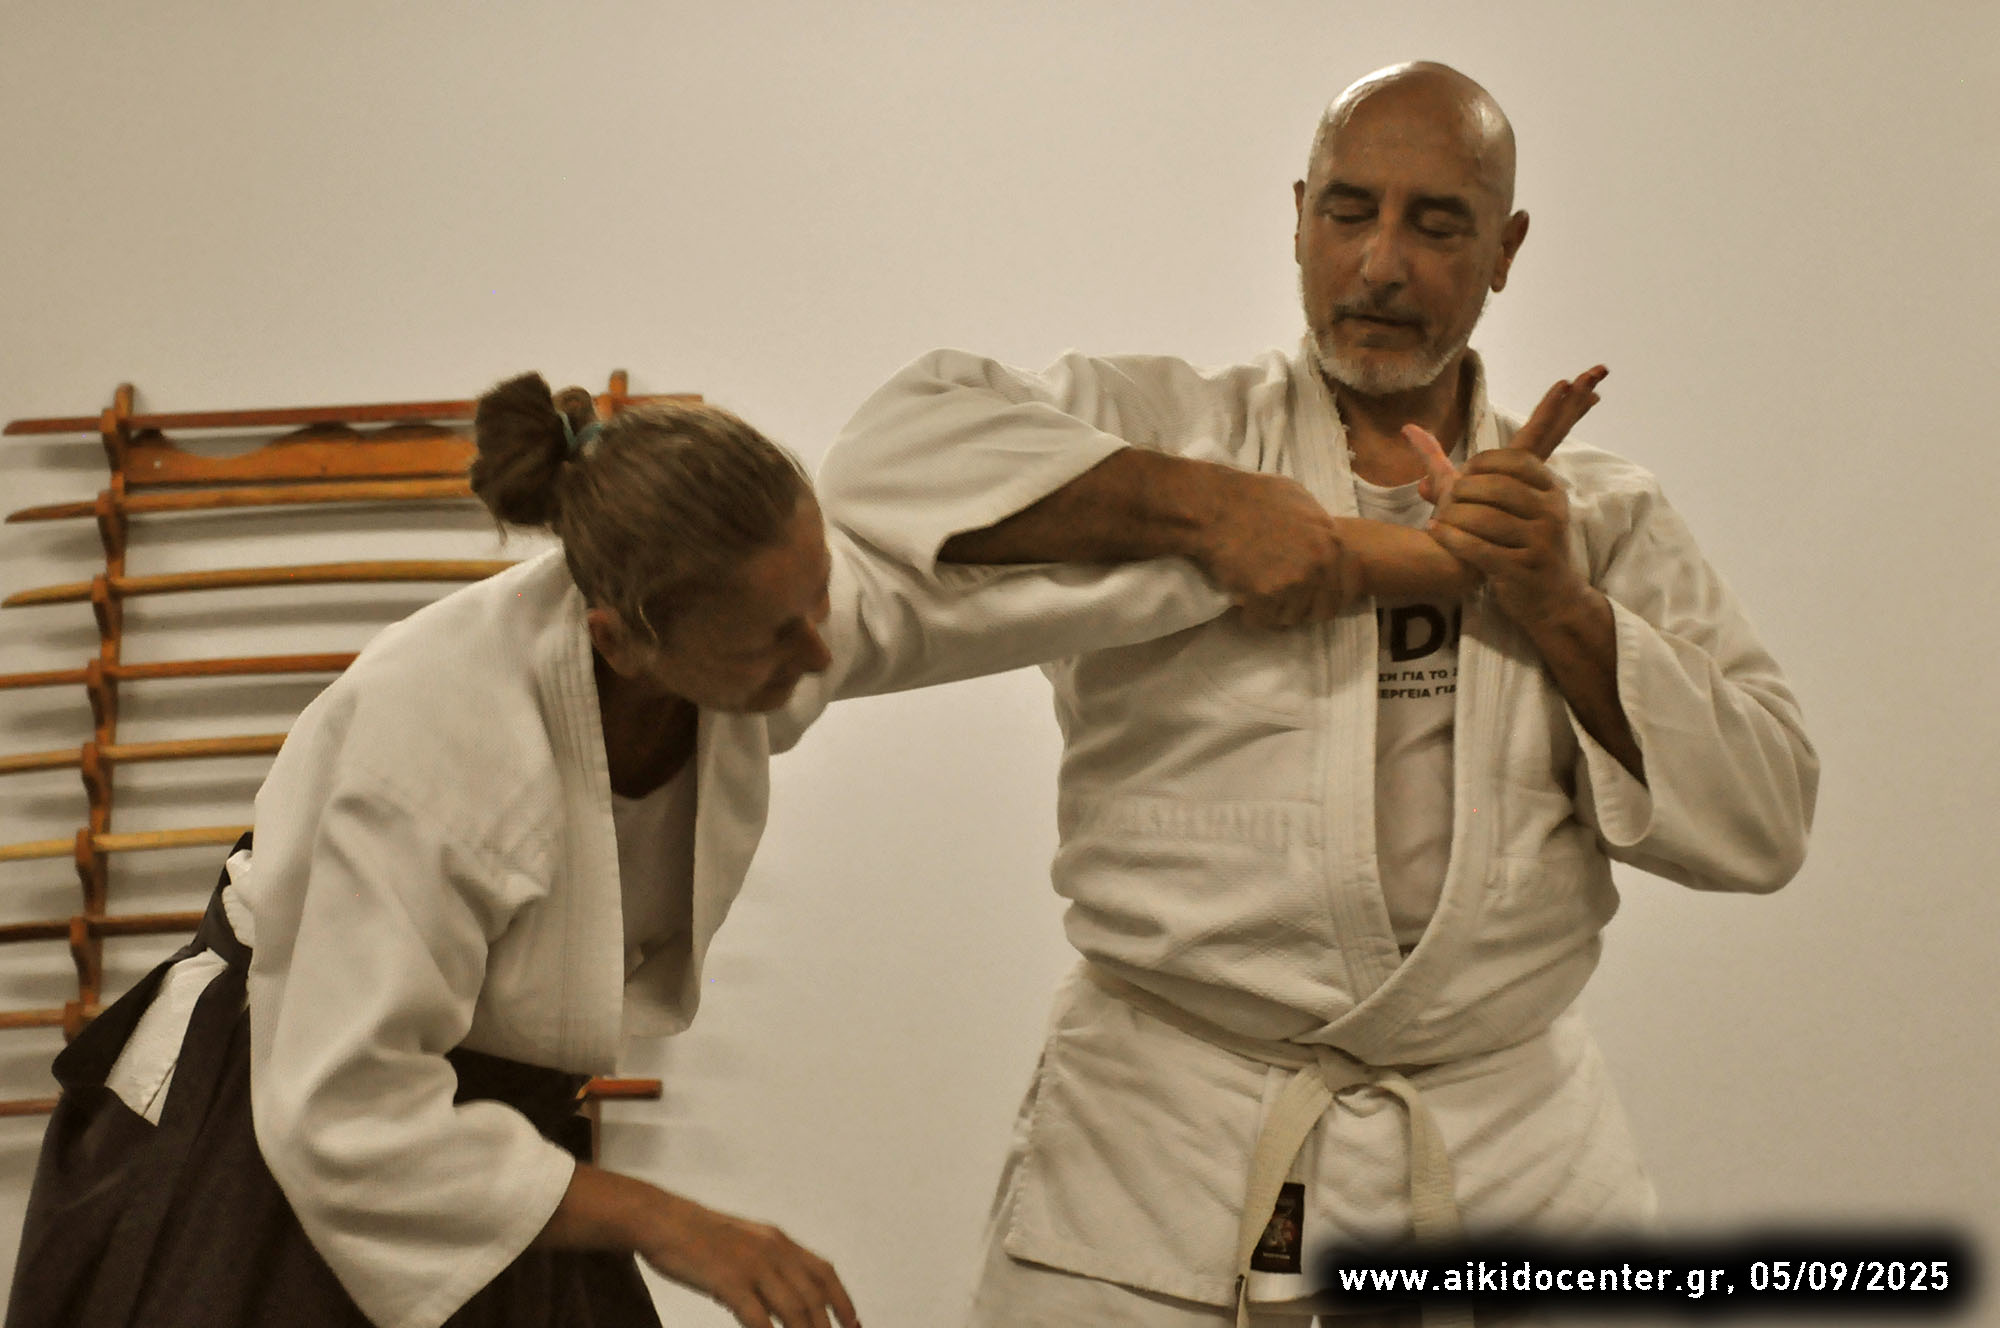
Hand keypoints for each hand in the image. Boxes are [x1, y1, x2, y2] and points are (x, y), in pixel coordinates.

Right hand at [640, 1195, 859, 1327]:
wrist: (661, 1219)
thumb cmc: (696, 1235)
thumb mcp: (744, 1242)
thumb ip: (767, 1263)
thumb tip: (784, 1292)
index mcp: (779, 1241)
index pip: (824, 1273)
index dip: (843, 1301)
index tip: (854, 1324)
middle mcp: (773, 1251)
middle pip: (814, 1298)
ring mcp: (752, 1266)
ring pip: (794, 1311)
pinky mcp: (729, 1281)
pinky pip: (759, 1318)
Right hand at [1197, 468, 1362, 628]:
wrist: (1213, 507)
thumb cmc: (1251, 496)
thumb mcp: (1299, 499)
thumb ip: (1317, 525)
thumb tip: (1321, 541)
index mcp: (1332, 541)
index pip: (1341, 589)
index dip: (1320, 596)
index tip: (1303, 596)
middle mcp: (1319, 562)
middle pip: (1319, 609)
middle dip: (1299, 607)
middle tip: (1277, 599)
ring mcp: (1295, 579)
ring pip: (1291, 616)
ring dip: (1274, 611)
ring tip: (1256, 595)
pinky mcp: (1267, 593)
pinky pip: (1263, 618)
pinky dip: (1250, 613)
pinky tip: (1241, 595)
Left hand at [1401, 367, 1606, 629]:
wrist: (1554, 599)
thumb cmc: (1520, 545)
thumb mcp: (1508, 508)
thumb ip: (1461, 474)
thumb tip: (1410, 431)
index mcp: (1551, 491)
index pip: (1517, 460)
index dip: (1484, 462)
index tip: (1464, 473)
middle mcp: (1551, 513)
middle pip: (1499, 487)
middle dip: (1464, 489)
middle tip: (1448, 498)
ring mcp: (1540, 543)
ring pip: (1487, 519)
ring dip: (1454, 516)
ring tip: (1438, 519)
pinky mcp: (1523, 570)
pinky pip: (1480, 550)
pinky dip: (1452, 539)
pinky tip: (1436, 532)